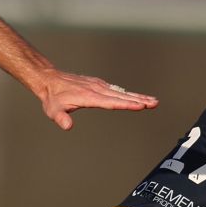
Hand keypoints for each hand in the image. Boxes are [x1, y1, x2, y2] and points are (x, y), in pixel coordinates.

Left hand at [35, 71, 158, 129]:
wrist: (51, 80)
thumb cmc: (53, 97)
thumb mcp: (53, 110)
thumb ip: (61, 118)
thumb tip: (67, 126)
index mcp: (89, 96)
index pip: (111, 102)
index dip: (126, 104)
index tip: (139, 105)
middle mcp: (97, 90)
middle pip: (121, 96)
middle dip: (139, 100)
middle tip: (154, 103)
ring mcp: (99, 86)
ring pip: (122, 93)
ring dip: (138, 97)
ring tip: (152, 101)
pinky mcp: (99, 85)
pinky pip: (117, 90)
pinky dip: (129, 94)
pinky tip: (138, 98)